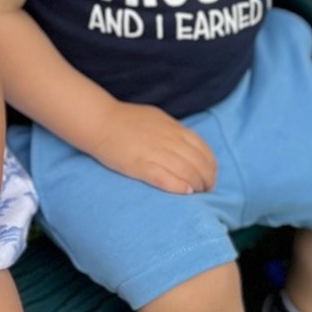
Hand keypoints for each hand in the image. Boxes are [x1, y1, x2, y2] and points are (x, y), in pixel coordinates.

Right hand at [92, 102, 216, 193]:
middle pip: (199, 163)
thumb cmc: (126, 120)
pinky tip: (185, 192)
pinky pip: (166, 179)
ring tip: (198, 193)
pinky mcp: (140, 166)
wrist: (100, 121)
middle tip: (207, 189)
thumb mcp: (157, 118)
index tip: (210, 175)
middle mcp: (168, 140)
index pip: (203, 149)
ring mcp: (155, 153)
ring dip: (197, 185)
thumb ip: (174, 131)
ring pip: (187, 172)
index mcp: (173, 128)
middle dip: (207, 179)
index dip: (211, 166)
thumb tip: (189, 146)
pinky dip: (179, 187)